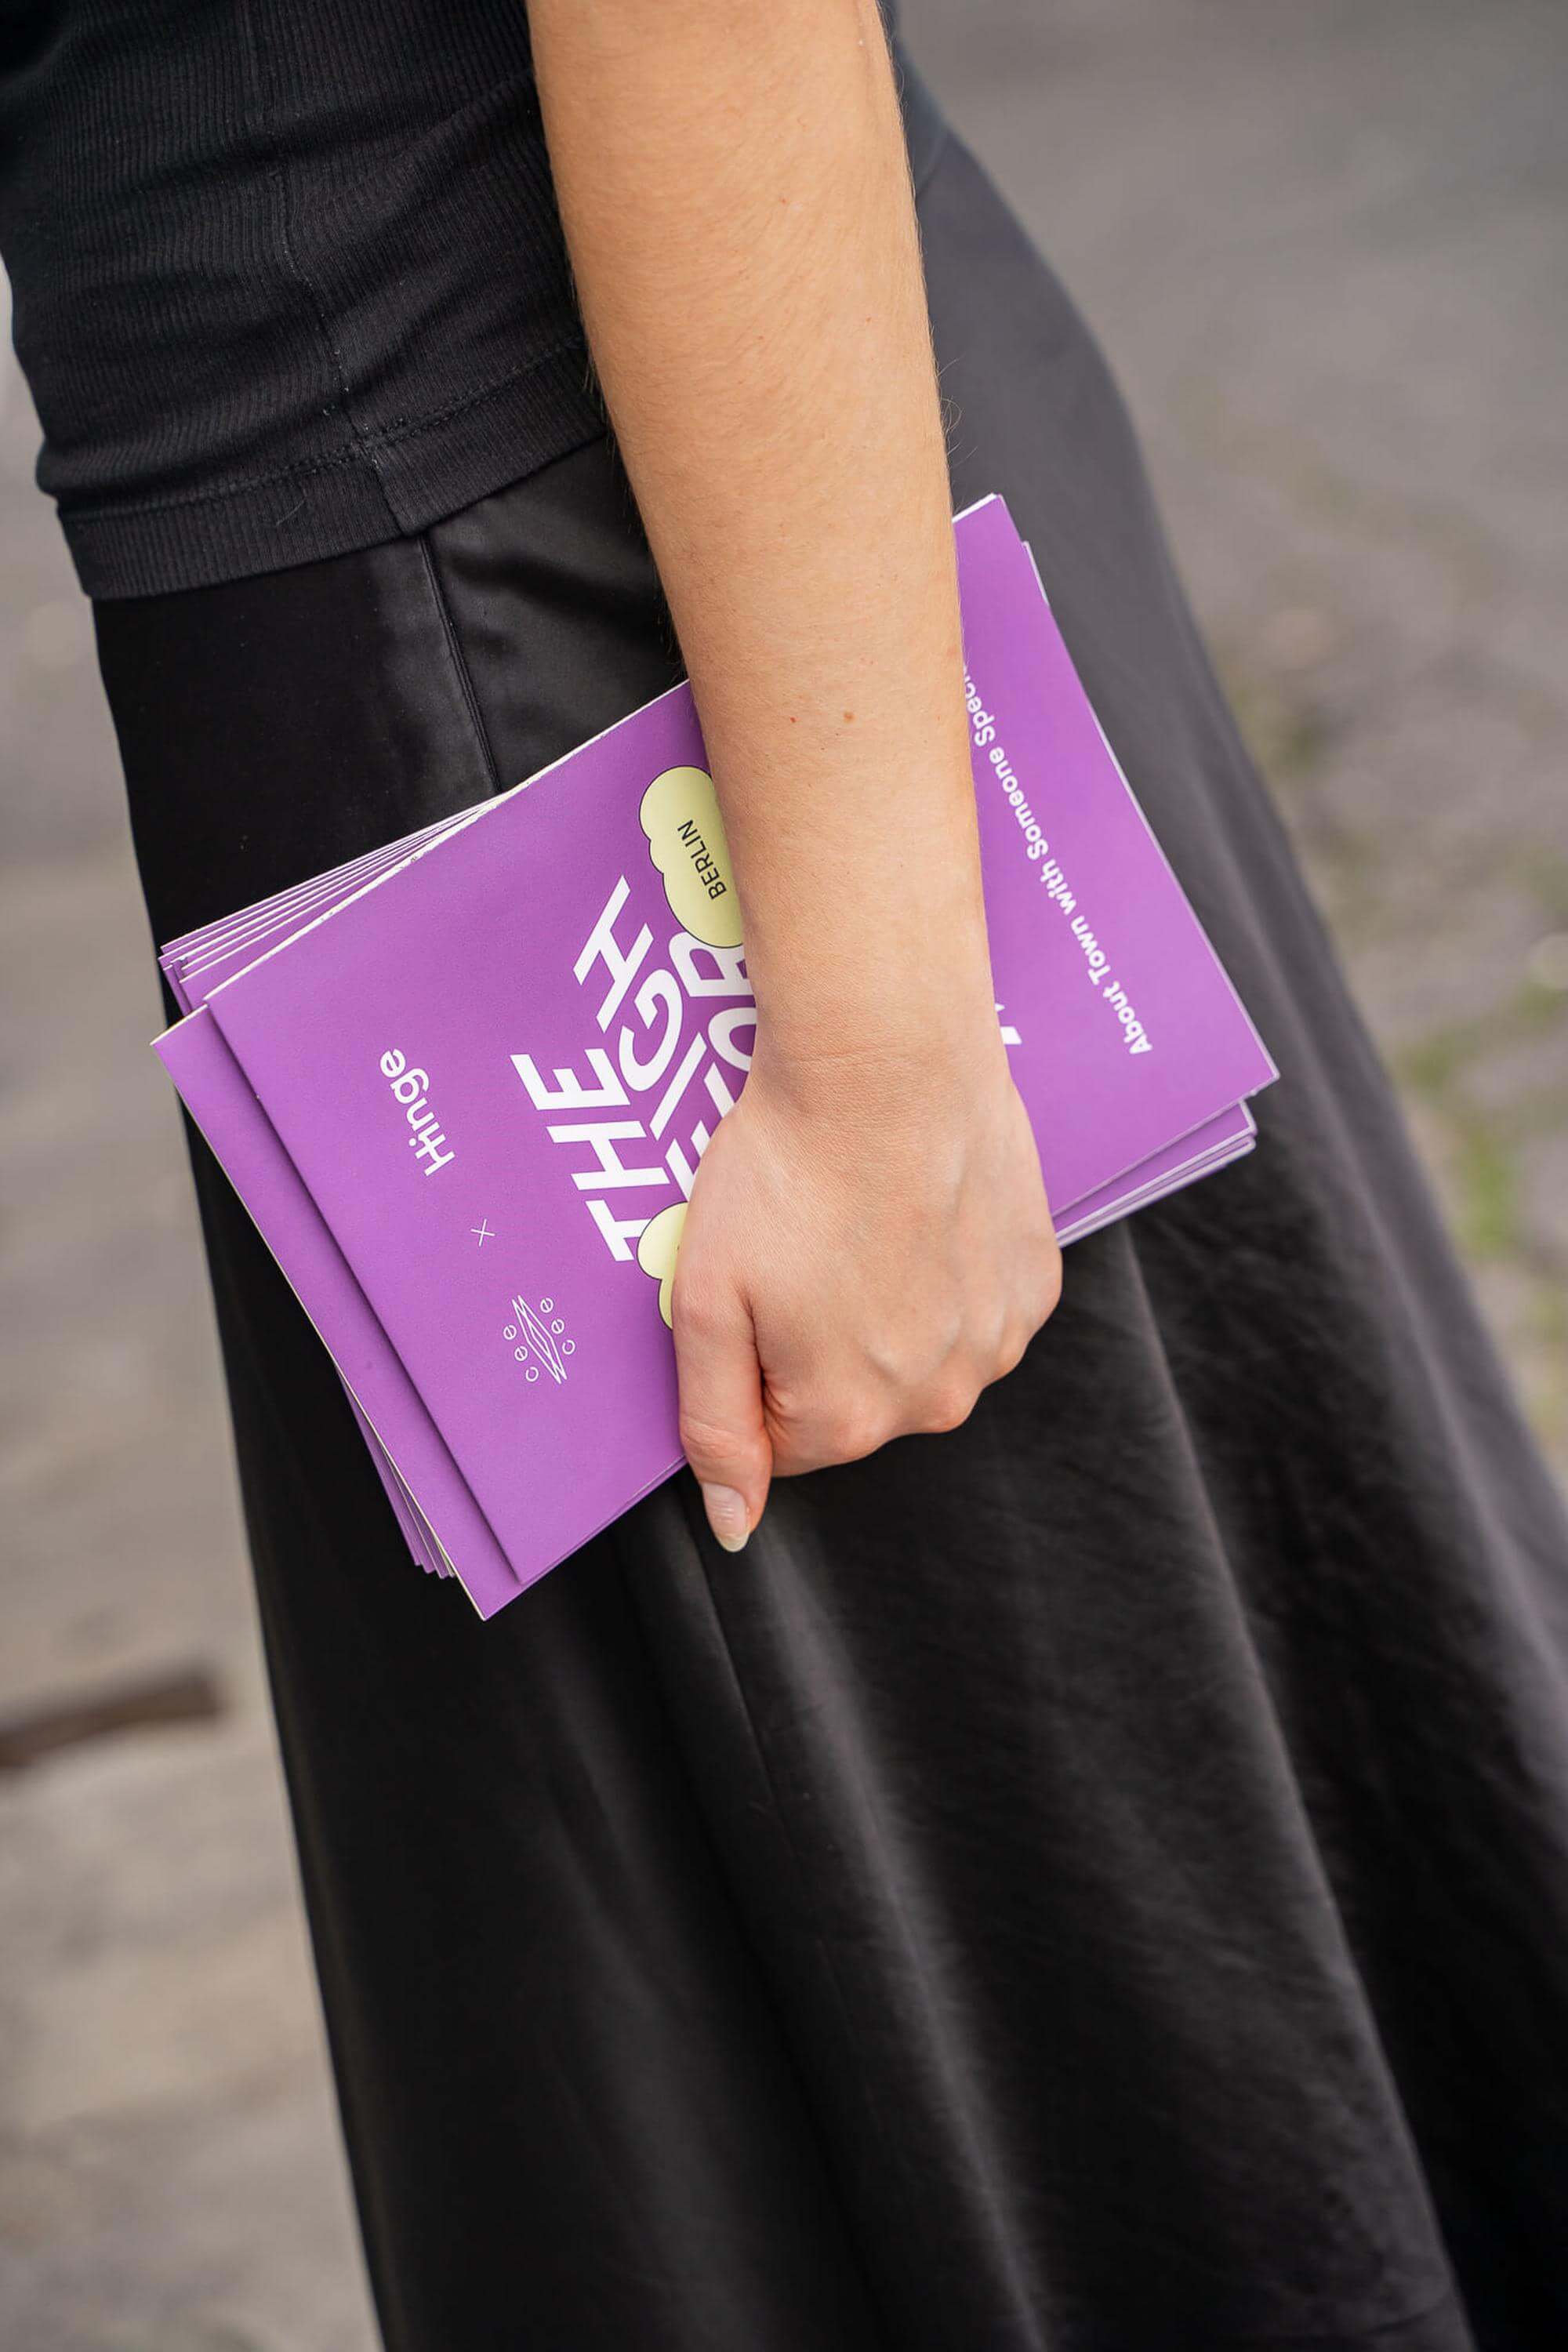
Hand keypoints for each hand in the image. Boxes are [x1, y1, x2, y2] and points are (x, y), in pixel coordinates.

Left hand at [671, 1019, 1061, 1550]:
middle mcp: (936, 1402)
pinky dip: (946, 1273)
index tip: (755, 1287)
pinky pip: (977, 1308)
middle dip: (819, 1341)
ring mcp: (997, 1343)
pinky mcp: (1037, 1283)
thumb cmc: (786, 1169)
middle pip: (853, 1403)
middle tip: (803, 1244)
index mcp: (847, 1419)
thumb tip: (734, 1527)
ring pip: (919, 1358)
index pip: (776, 1439)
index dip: (751, 1363)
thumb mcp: (709, 1301)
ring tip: (861, 1219)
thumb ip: (715, 1426)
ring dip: (888, 1308)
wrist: (890, 1062)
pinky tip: (916, 1209)